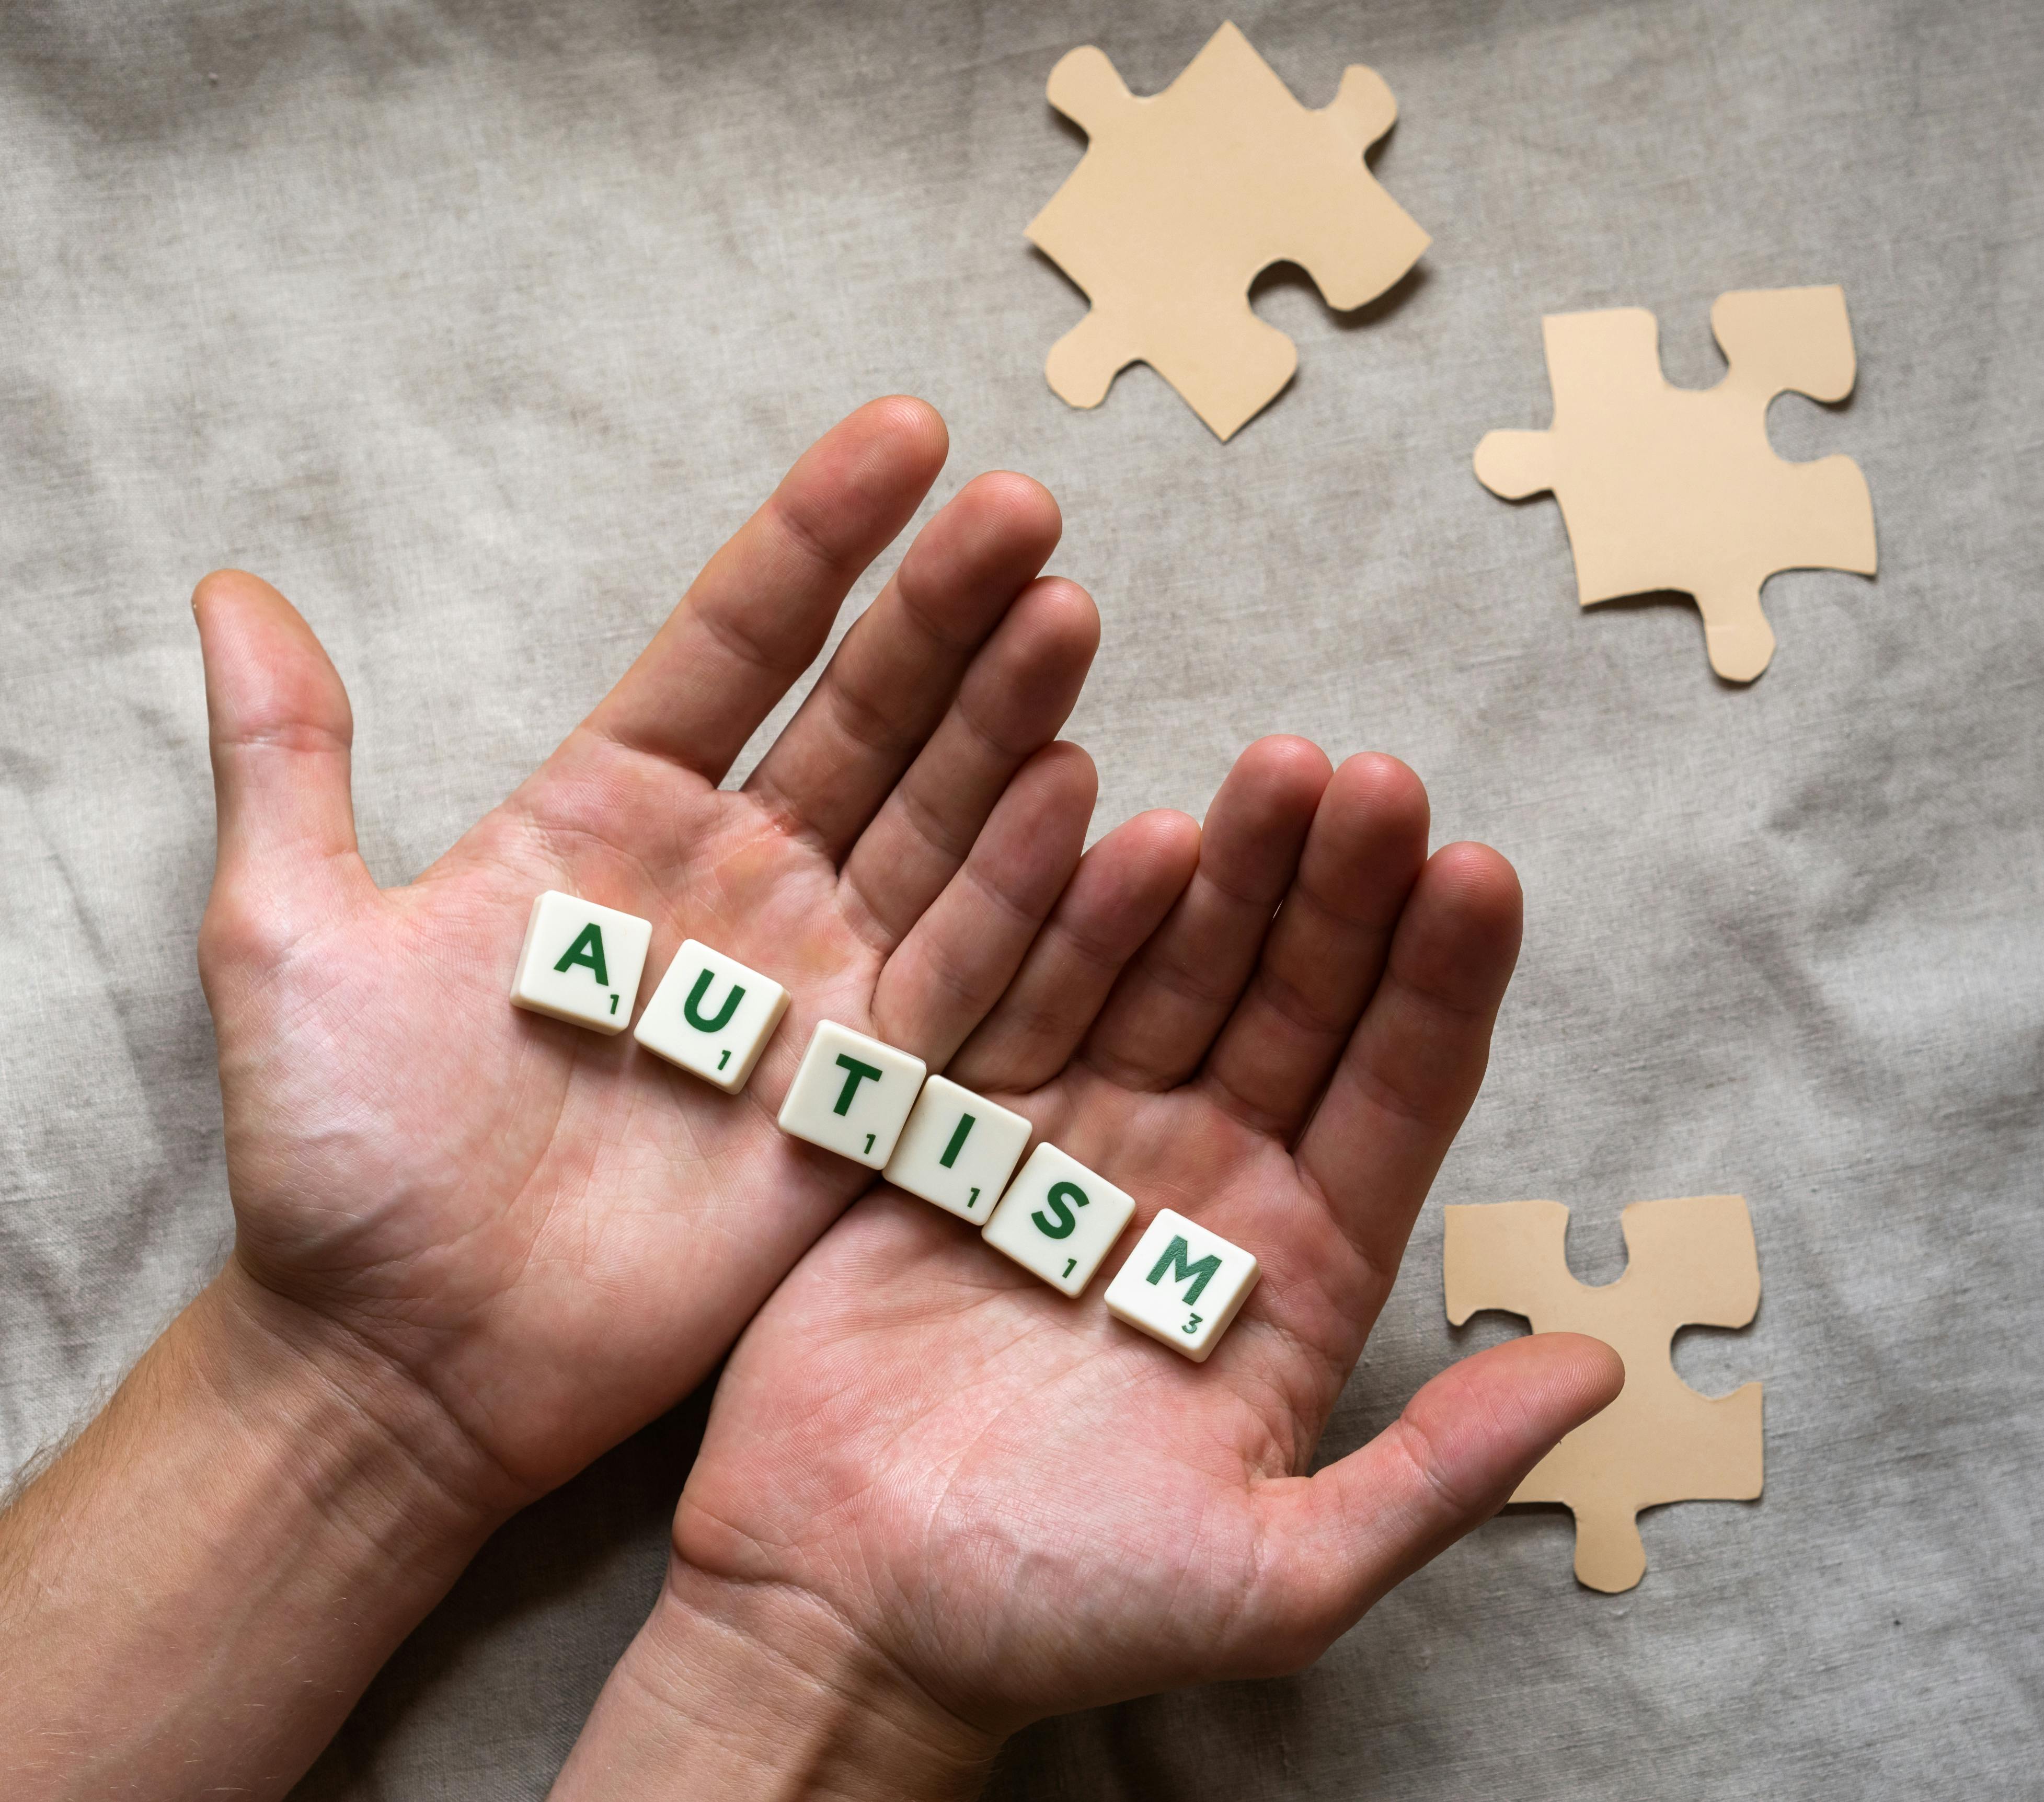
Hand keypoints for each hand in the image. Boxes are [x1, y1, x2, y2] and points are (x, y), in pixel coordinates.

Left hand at [195, 395, 1135, 1512]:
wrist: (400, 1360)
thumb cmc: (338, 1153)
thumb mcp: (285, 934)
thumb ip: (287, 761)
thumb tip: (228, 589)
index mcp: (611, 813)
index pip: (739, 641)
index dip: (821, 539)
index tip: (907, 434)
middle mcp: (734, 877)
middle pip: (864, 715)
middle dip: (945, 611)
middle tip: (1023, 510)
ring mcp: (811, 981)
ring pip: (935, 825)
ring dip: (1007, 723)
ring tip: (1066, 614)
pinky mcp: (863, 1095)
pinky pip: (965, 982)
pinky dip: (1027, 900)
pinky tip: (1089, 802)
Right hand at [557, 742, 1623, 1796]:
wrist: (845, 1618)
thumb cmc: (1064, 1613)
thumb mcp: (1278, 1576)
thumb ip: (1439, 1473)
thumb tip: (1600, 1374)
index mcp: (1300, 1267)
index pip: (1397, 1094)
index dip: (1441, 985)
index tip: (1479, 873)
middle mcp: (1204, 1183)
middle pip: (1295, 1005)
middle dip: (1341, 894)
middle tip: (1376, 782)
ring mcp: (1080, 1141)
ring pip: (1172, 976)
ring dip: (1225, 876)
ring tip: (1274, 773)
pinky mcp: (959, 1127)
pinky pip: (1022, 1000)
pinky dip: (1066, 921)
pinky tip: (1116, 828)